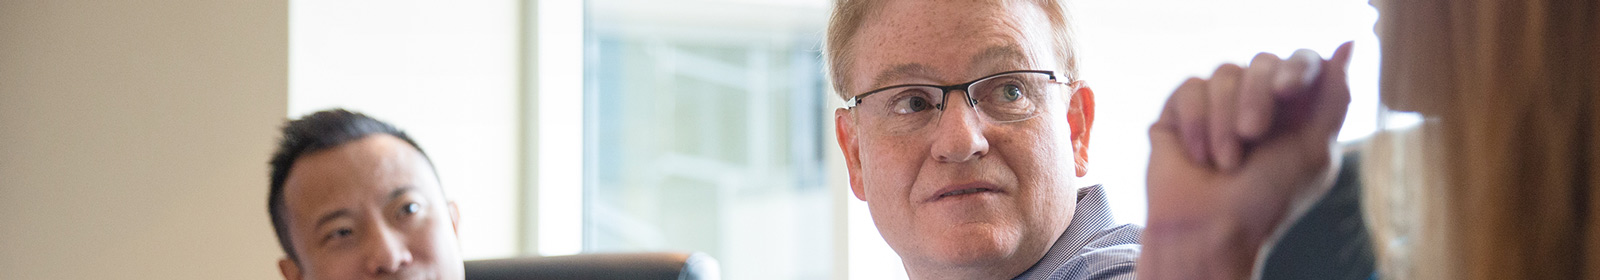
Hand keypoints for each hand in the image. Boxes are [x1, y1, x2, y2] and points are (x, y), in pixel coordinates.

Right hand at [1138, 42, 1353, 279]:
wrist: (1209, 228)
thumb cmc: (1265, 200)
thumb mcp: (1315, 150)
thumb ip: (1335, 97)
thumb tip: (1349, 45)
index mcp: (1295, 110)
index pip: (1301, 61)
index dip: (1295, 68)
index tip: (1286, 91)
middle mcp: (1256, 101)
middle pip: (1261, 61)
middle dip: (1256, 98)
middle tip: (1252, 135)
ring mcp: (1217, 105)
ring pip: (1223, 74)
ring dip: (1224, 122)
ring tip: (1225, 162)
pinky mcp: (1180, 112)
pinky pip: (1189, 89)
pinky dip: (1196, 124)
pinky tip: (1198, 156)